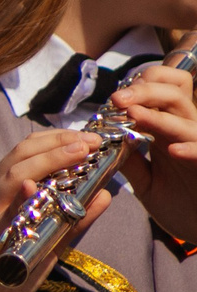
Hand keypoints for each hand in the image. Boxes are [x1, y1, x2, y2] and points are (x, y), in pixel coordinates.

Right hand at [0, 126, 110, 291]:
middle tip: (91, 141)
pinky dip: (26, 194)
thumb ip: (70, 218)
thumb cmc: (5, 272)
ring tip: (81, 152)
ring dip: (48, 159)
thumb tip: (104, 194)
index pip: (24, 153)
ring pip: (11, 174)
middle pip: (18, 156)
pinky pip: (5, 211)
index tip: (89, 136)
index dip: (57, 139)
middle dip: (58, 144)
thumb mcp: (41, 239)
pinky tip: (45, 186)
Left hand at [114, 61, 196, 244]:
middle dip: (145, 90)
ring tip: (133, 114)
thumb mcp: (146, 182)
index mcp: (169, 132)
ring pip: (186, 119)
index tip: (113, 97)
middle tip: (117, 99)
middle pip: (173, 94)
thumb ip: (129, 161)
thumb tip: (103, 141)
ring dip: (159, 115)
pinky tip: (173, 150)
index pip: (161, 92)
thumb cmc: (180, 205)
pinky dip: (191, 148)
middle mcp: (186, 133)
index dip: (139, 86)